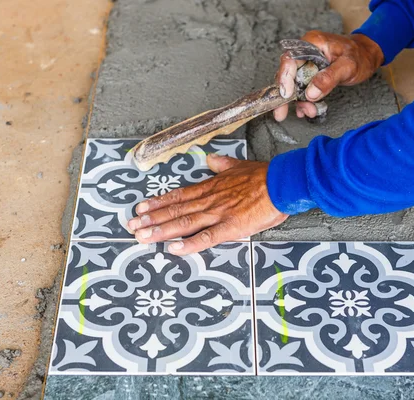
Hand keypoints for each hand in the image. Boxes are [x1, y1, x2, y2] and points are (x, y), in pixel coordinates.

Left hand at [128, 154, 287, 254]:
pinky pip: (206, 238)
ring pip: (184, 224)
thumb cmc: (263, 176)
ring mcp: (218, 214)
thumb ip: (222, 165)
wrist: (282, 183)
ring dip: (161, 231)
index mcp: (210, 188)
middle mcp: (209, 201)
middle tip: (131, 226)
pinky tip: (173, 250)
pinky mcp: (231, 227)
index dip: (158, 203)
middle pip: (175, 211)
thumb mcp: (238, 166)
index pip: (178, 196)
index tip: (141, 208)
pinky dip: (189, 245)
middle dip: (151, 219)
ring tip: (142, 237)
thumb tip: (211, 160)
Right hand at [274, 31, 383, 120]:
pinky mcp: (310, 74)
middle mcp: (305, 52)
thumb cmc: (360, 56)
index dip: (285, 77)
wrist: (367, 56)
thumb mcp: (348, 66)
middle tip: (281, 114)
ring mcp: (307, 64)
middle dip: (286, 96)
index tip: (287, 95)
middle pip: (287, 74)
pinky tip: (307, 110)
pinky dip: (304, 101)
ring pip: (294, 85)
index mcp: (311, 43)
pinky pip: (302, 88)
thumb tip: (310, 93)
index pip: (290, 59)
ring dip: (299, 101)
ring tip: (310, 112)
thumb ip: (329, 78)